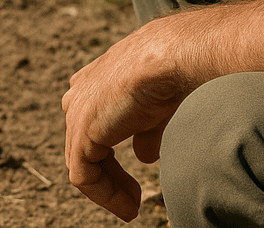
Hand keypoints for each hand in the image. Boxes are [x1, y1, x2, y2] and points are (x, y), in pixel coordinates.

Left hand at [59, 0, 263, 220]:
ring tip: (133, 207)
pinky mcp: (84, 130)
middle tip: (134, 199)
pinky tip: (130, 208)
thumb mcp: (164, 104)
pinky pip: (84, 174)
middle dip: (109, 172)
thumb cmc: (183, 67)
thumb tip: (144, 153)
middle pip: (85, 140)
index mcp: (100, 76)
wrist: (180, 55)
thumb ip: (149, 129)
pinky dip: (106, 194)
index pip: (94, 116)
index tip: (137, 171)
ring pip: (84, 160)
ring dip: (110, 188)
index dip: (111, 147)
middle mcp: (84, 90)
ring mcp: (80, 109)